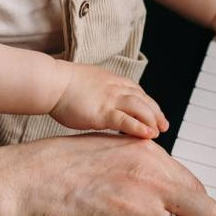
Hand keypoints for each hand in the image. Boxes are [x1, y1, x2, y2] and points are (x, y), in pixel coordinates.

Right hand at [6, 133, 215, 215]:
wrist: (20, 184)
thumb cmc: (52, 170)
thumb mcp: (105, 152)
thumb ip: (138, 168)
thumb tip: (164, 193)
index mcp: (146, 153)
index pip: (196, 188)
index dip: (199, 214)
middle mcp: (149, 175)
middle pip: (204, 213)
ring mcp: (137, 204)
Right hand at [49, 63, 167, 137]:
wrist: (52, 83)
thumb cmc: (63, 85)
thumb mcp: (89, 83)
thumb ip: (100, 91)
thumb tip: (101, 103)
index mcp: (112, 80)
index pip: (138, 92)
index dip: (149, 104)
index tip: (155, 114)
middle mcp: (115, 88)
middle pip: (144, 99)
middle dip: (156, 113)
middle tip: (164, 126)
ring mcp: (110, 99)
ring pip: (140, 108)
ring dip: (152, 120)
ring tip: (158, 132)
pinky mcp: (103, 112)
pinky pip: (126, 121)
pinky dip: (139, 127)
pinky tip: (148, 135)